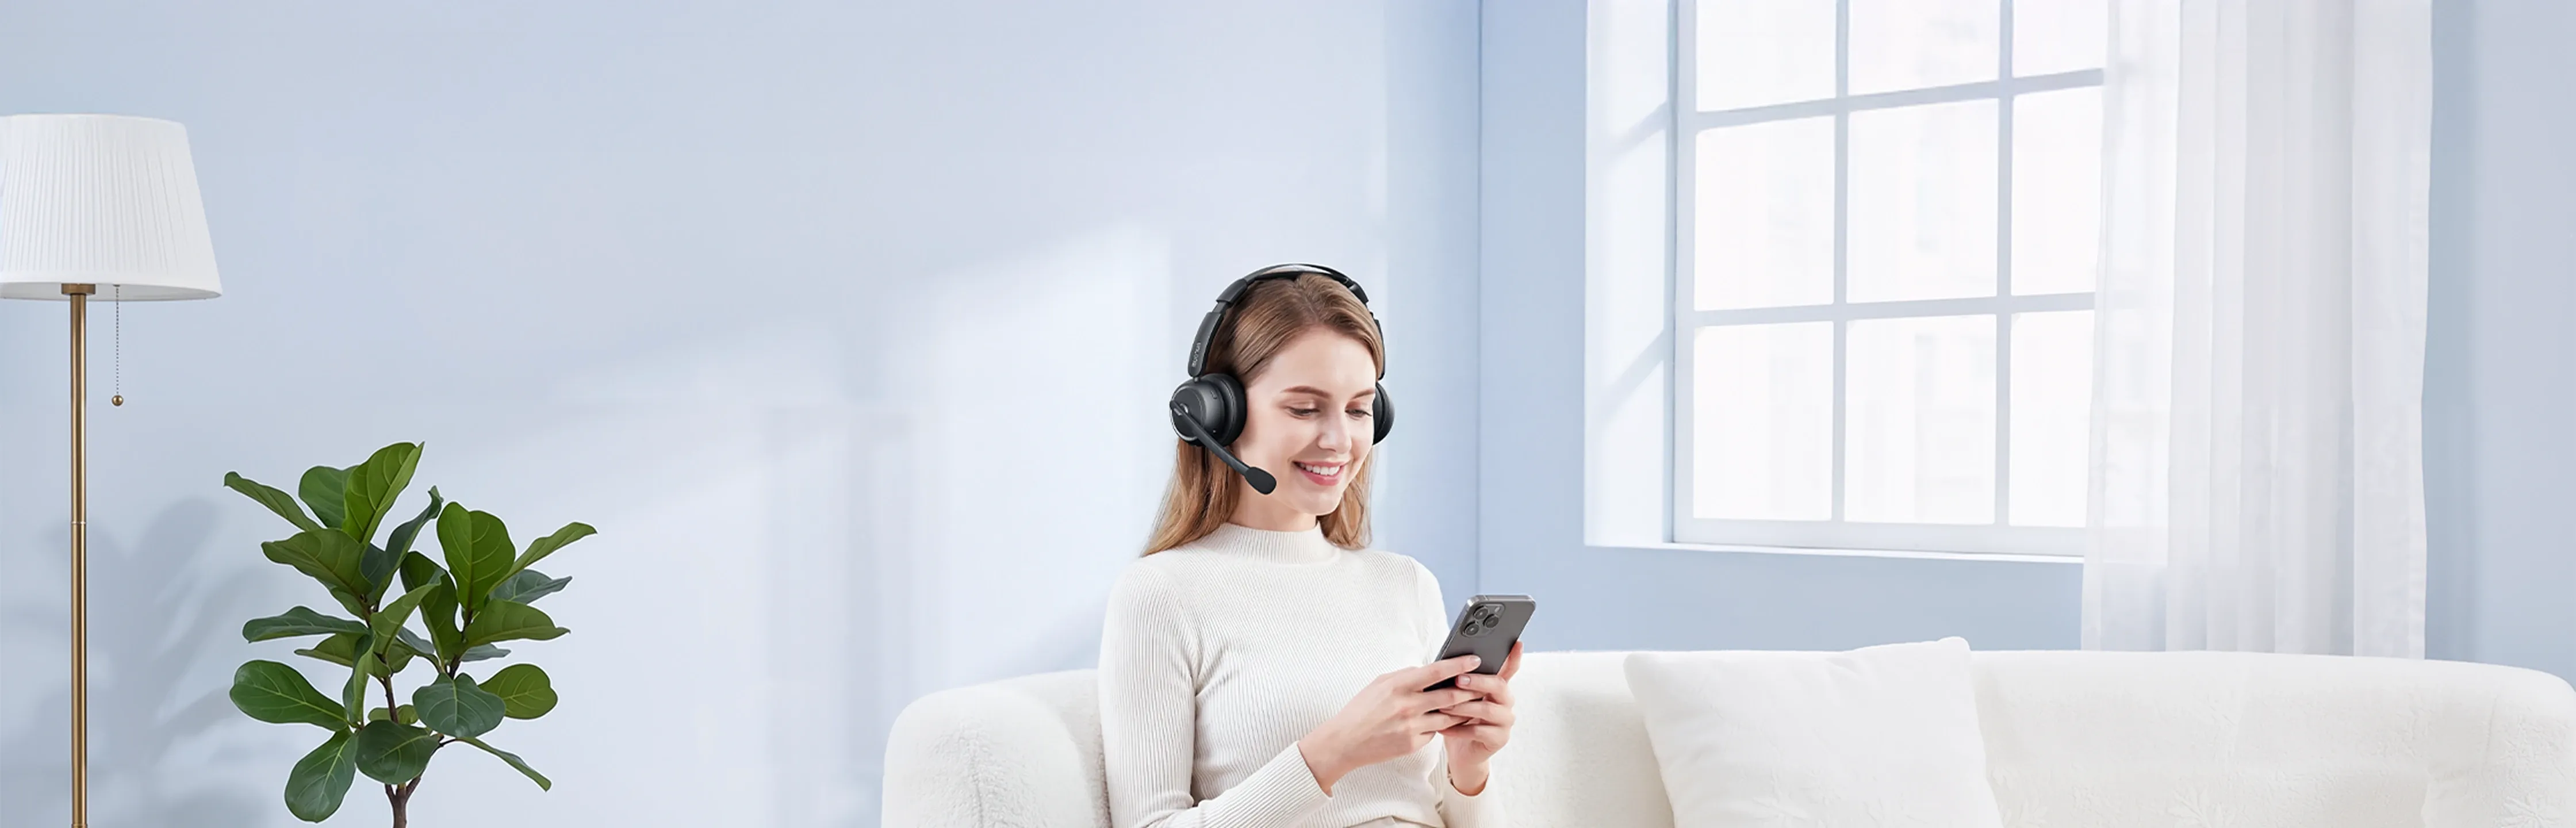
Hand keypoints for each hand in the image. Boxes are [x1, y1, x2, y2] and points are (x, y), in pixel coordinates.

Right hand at [1297, 654, 1483, 794]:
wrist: (1345, 741)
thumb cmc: (1361, 709)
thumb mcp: (1380, 683)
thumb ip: (1405, 675)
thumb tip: (1428, 670)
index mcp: (1399, 686)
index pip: (1436, 671)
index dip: (1459, 665)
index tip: (1475, 659)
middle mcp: (1408, 706)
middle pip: (1450, 695)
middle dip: (1470, 689)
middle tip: (1483, 684)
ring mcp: (1411, 726)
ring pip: (1449, 717)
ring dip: (1463, 710)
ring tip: (1472, 703)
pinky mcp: (1413, 743)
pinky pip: (1435, 732)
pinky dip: (1441, 725)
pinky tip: (1445, 721)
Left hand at [1438, 640, 1521, 794]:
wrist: (1461, 752)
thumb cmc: (1459, 719)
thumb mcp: (1460, 697)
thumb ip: (1461, 681)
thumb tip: (1448, 662)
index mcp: (1498, 688)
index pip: (1510, 668)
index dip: (1514, 657)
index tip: (1517, 642)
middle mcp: (1506, 702)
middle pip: (1498, 686)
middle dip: (1477, 681)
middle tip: (1458, 679)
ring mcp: (1505, 721)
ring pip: (1487, 709)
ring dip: (1462, 707)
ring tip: (1442, 706)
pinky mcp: (1499, 739)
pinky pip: (1478, 731)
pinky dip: (1458, 729)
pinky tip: (1442, 728)